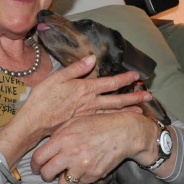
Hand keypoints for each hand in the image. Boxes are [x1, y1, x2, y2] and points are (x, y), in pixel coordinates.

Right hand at [16, 55, 150, 144]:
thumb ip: (76, 69)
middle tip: (148, 95)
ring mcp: (88, 115)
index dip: (125, 78)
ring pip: (113, 112)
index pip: (110, 83)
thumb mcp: (57, 77)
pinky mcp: (83, 124)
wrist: (34, 123)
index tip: (137, 75)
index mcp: (85, 89)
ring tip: (141, 110)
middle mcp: (91, 103)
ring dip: (128, 110)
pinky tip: (121, 121)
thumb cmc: (43, 98)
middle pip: (117, 99)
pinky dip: (115, 120)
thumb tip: (91, 59)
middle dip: (134, 97)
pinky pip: (104, 121)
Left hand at [30, 111, 158, 183]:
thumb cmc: (99, 124)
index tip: (37, 167)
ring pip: (63, 183)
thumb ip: (58, 134)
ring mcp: (82, 166)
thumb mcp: (75, 121)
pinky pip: (80, 183)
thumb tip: (45, 147)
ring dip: (64, 179)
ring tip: (70, 171)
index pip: (38, 158)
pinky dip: (80, 178)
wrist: (124, 132)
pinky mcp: (93, 175)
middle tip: (50, 172)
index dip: (35, 165)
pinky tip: (86, 167)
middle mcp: (70, 154)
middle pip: (47, 174)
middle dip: (46, 175)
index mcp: (63, 138)